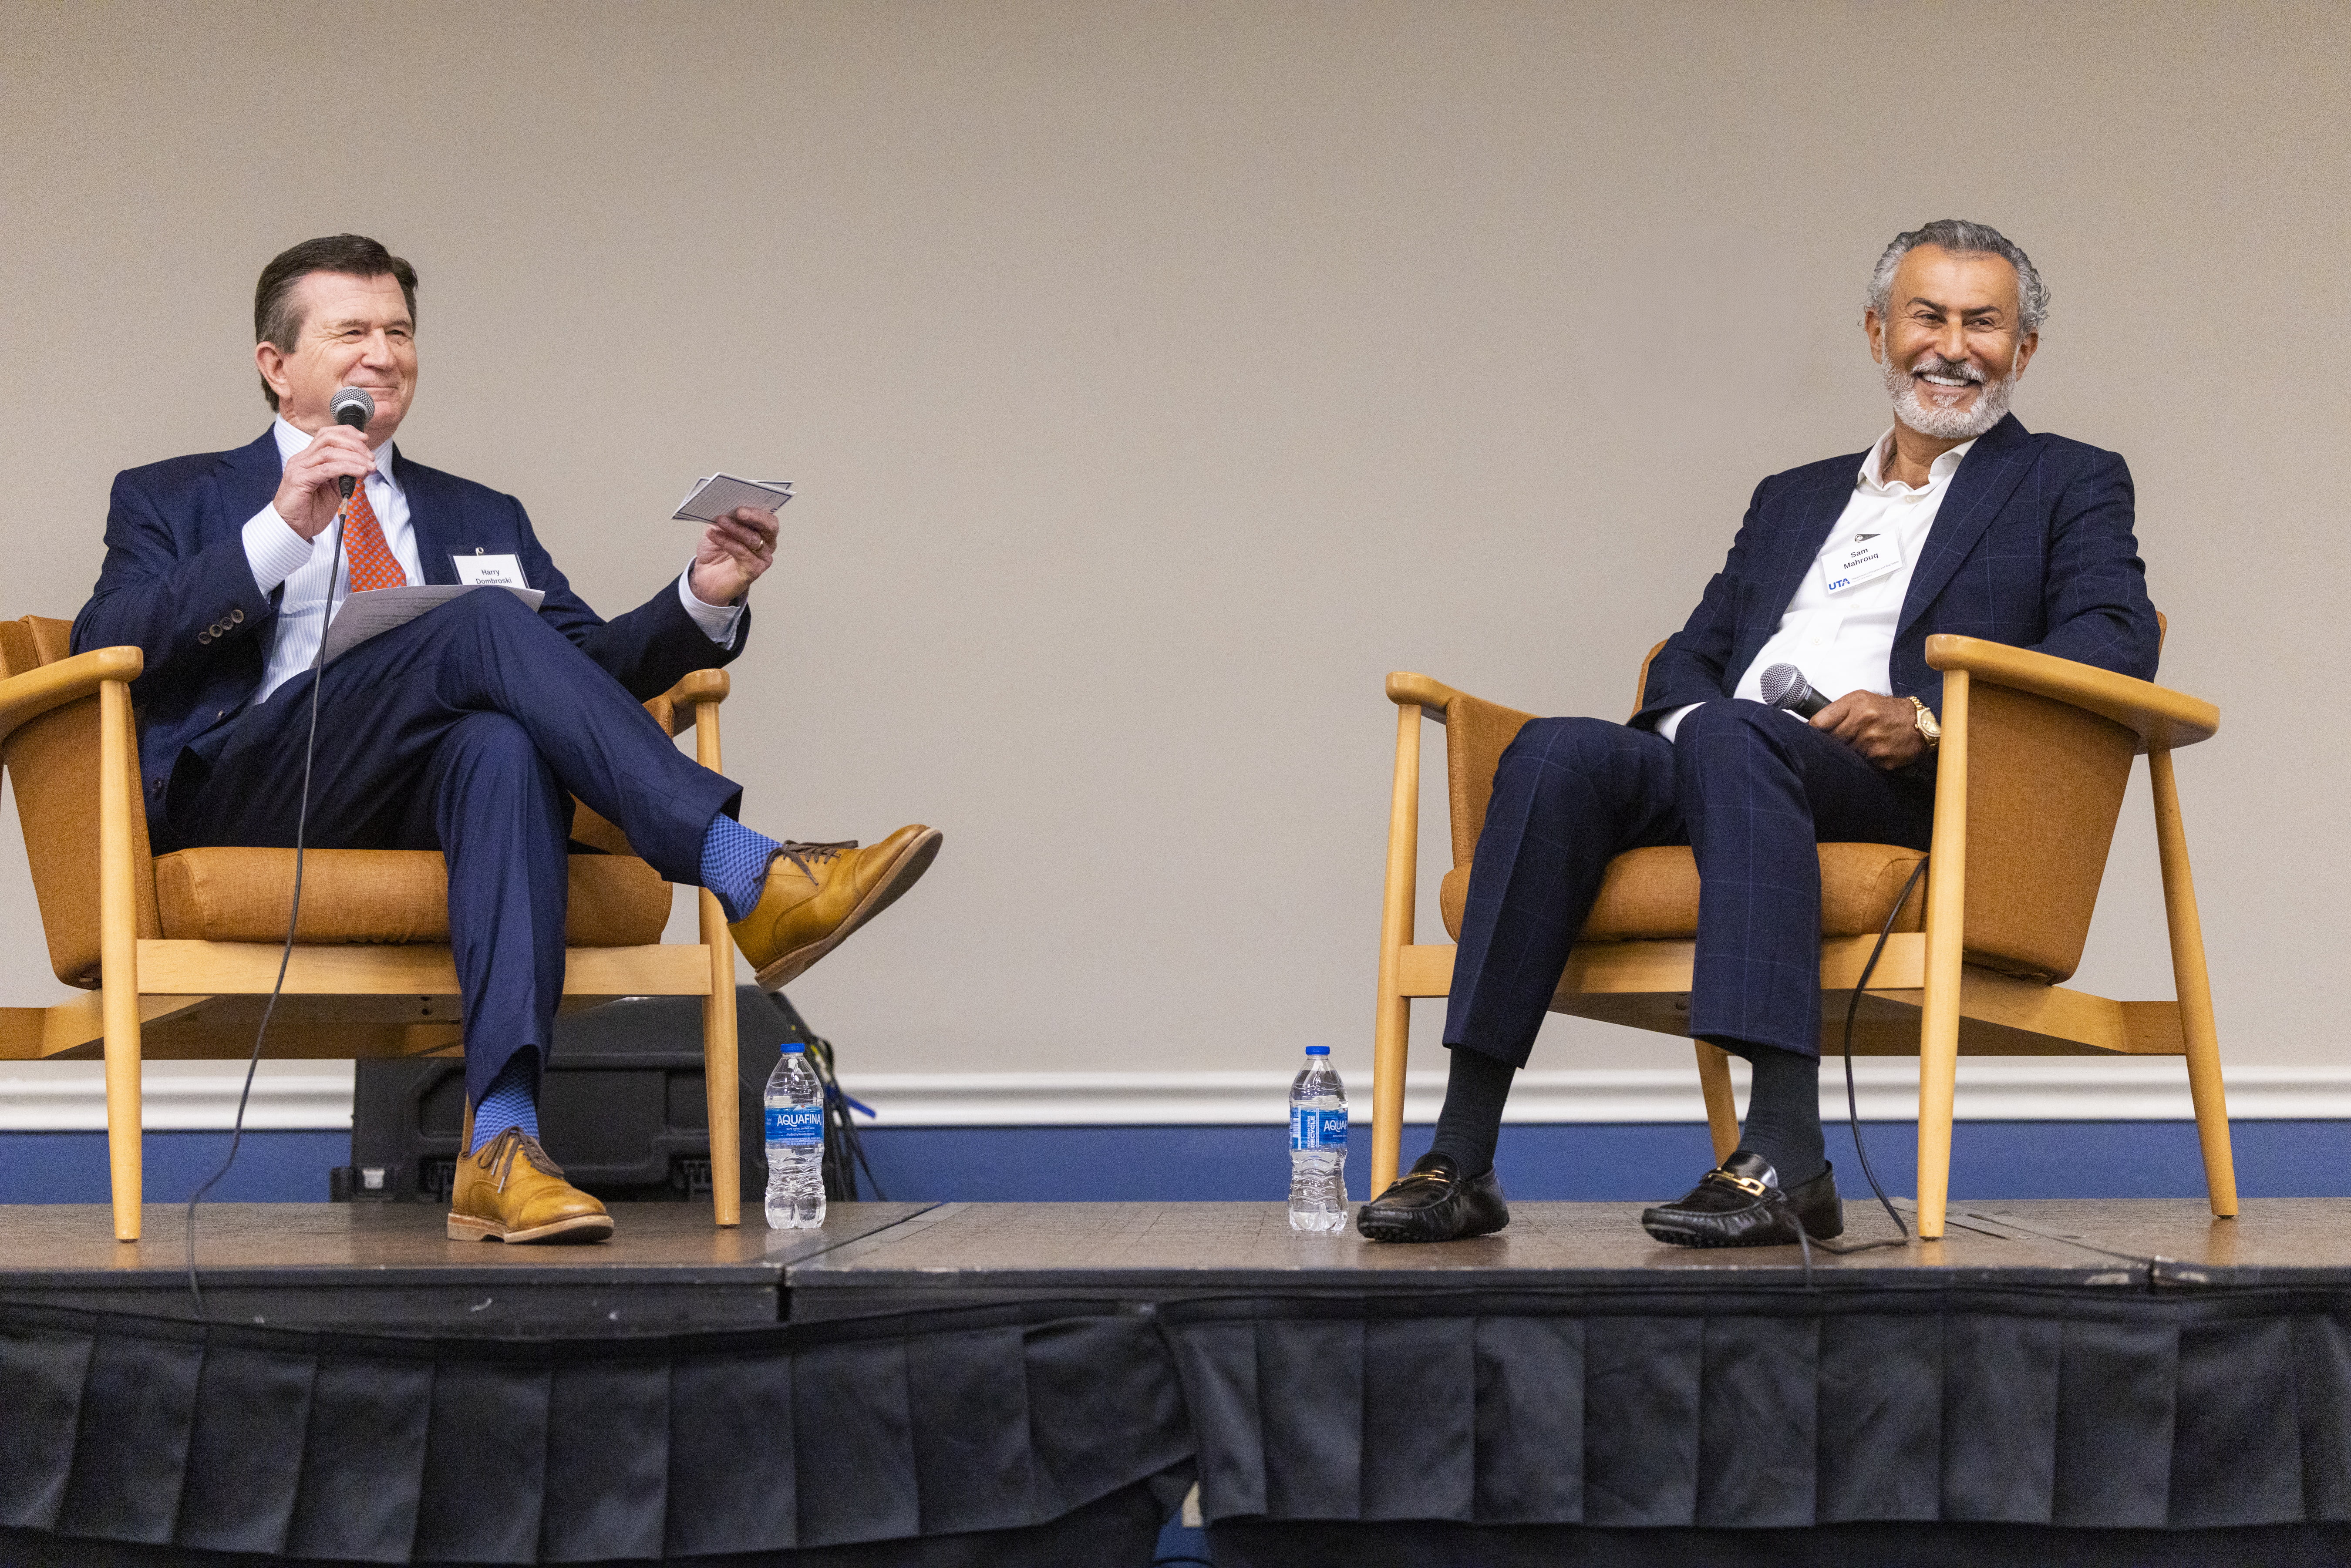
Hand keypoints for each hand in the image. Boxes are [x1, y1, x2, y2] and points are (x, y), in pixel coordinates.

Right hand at [270, 425, 376, 539]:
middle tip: (370, 457)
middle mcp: (302, 460)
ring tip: (369, 466)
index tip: (365, 440)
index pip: (326, 435)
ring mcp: (299, 468)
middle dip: (354, 444)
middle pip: (328, 438)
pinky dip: (346, 468)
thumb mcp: (332, 490)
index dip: (347, 433)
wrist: (293, 528)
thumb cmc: (310, 511)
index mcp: (308, 459)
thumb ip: (343, 476)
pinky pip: (326, 469)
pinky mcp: (299, 480)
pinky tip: (359, 472)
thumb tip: (363, 466)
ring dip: (354, 457)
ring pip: (329, 452)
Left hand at [687, 505, 778, 605]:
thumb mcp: (717, 528)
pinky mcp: (755, 570)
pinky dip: (727, 542)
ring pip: (753, 539)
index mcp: (761, 528)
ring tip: (719, 519)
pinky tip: (713, 534)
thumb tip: (724, 503)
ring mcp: (763, 557)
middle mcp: (767, 542)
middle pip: (770, 526)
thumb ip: (724, 516)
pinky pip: (742, 553)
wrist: (705, 577)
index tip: (745, 495)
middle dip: (755, 516)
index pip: (767, 514)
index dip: (758, 505)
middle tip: (739, 510)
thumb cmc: (714, 551)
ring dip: (735, 528)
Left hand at [1811, 690, 1927, 768]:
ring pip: (1846, 754)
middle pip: (1831, 741)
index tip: (1811, 735)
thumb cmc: (1887, 710)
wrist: (1919, 722)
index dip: (1813, 731)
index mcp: (1856, 705)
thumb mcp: (1860, 699)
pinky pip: (1862, 764)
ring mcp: (1873, 743)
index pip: (1820, 723)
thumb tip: (1812, 726)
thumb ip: (1836, 710)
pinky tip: (1871, 752)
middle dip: (1832, 743)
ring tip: (1860, 744)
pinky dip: (1863, 761)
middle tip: (1841, 740)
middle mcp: (1864, 722)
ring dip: (1848, 753)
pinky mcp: (1882, 759)